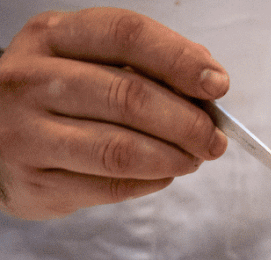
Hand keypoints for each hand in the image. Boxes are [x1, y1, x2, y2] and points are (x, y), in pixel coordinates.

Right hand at [0, 8, 229, 219]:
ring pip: (121, 149)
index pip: (126, 35)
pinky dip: (150, 182)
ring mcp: (25, 133)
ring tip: (193, 159)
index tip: (217, 85)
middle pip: (129, 97)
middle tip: (215, 139)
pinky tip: (161, 175)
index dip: (179, 60)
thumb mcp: (88, 62)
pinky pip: (111, 185)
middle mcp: (29, 80)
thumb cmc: (57, 98)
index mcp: (51, 37)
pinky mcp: (34, 182)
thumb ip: (144, 65)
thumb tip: (208, 78)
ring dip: (173, 157)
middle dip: (187, 122)